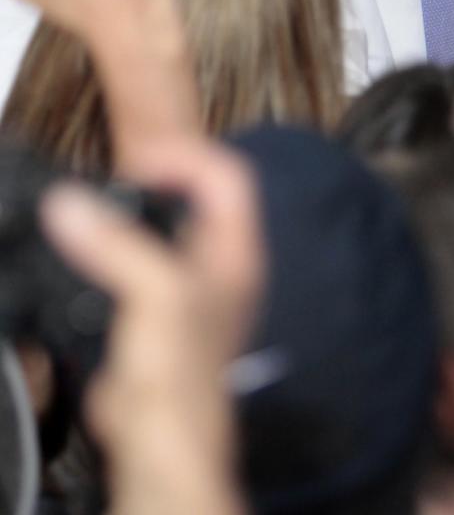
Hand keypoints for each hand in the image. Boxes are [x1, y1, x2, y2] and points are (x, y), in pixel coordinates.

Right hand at [40, 138, 261, 514]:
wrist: (160, 443)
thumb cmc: (179, 376)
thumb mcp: (152, 293)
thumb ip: (115, 243)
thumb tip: (71, 203)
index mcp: (236, 252)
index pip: (227, 177)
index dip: (187, 157)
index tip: (142, 159)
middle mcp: (219, 265)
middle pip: (198, 198)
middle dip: (158, 180)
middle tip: (118, 178)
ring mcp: (190, 288)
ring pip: (166, 229)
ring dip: (133, 214)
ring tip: (98, 208)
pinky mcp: (157, 313)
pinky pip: (138, 262)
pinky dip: (114, 249)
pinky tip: (88, 253)